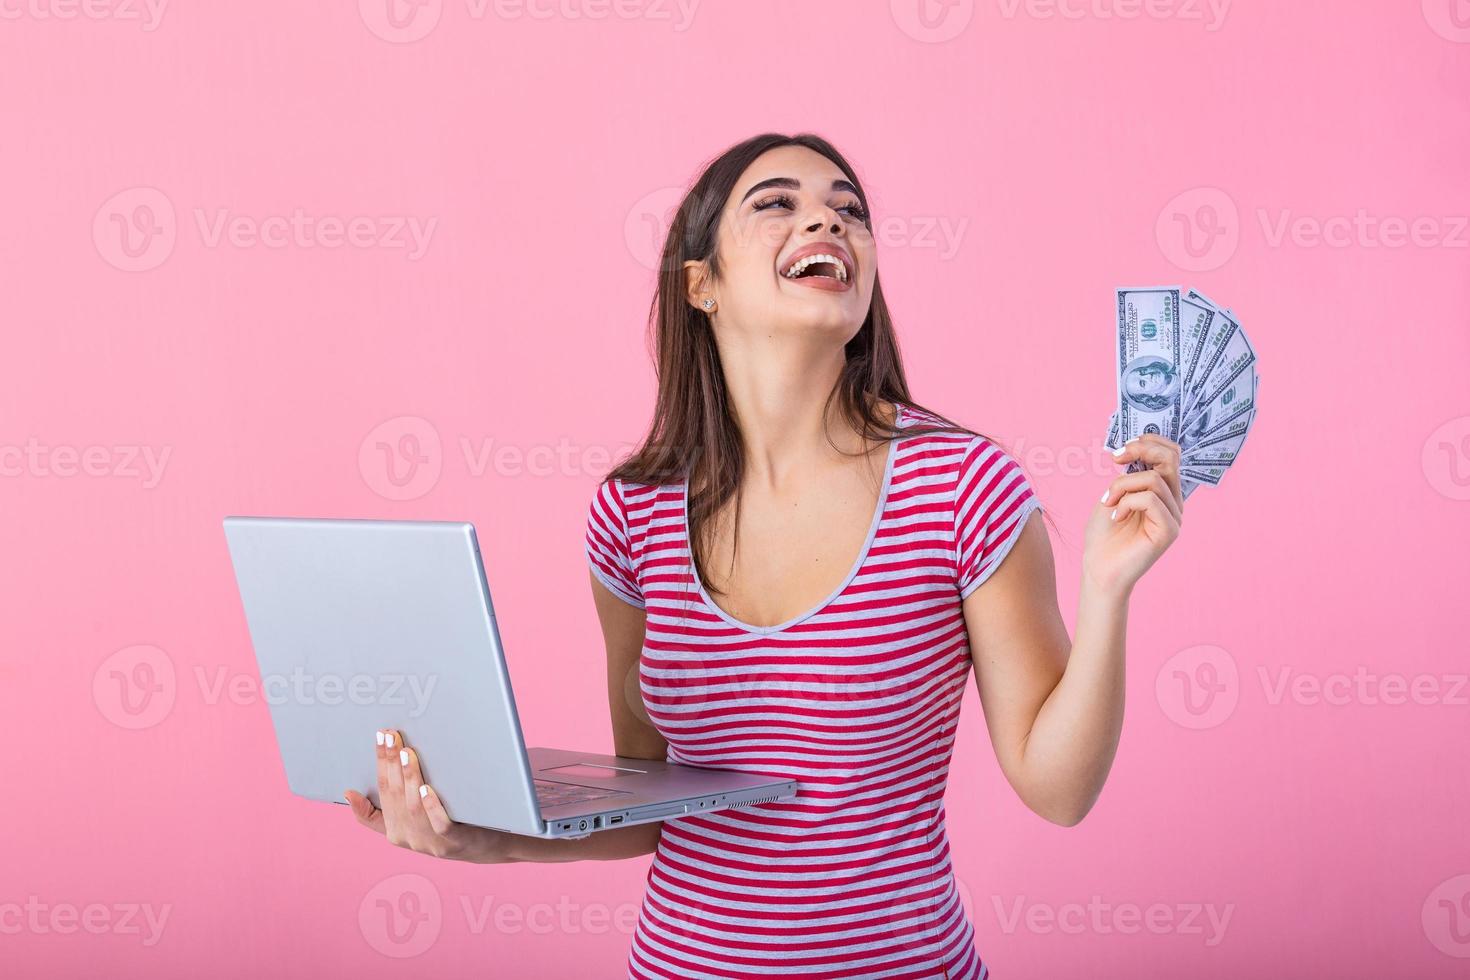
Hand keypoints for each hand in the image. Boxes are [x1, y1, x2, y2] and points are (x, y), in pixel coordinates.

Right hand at [344, 728, 517, 863]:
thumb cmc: (447, 826)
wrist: (489, 848)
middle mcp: (410, 837)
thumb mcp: (409, 821)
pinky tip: (426, 789)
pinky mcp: (454, 843)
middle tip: (391, 735)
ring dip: (409, 778)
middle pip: (396, 795)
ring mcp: (432, 842)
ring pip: (414, 808)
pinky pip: (440, 825)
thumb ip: (377, 813)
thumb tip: (348, 793)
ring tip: (408, 753)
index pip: (383, 791)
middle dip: (391, 762)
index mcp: (395, 830)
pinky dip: (431, 806)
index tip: (380, 736)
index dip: (381, 763)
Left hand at [1084, 434, 1183, 597]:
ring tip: (1108, 502)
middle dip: (1142, 450)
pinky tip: (1116, 517)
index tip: (1121, 449)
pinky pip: (1150, 500)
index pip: (1171, 454)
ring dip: (1122, 485)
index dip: (1150, 442)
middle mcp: (1173, 502)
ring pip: (1154, 480)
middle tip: (1115, 459)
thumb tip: (1135, 449)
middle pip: (1171, 459)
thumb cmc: (1103, 535)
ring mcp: (1174, 516)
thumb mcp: (1113, 494)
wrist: (1098, 569)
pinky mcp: (1169, 531)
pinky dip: (1127, 503)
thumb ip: (1129, 474)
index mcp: (1163, 491)